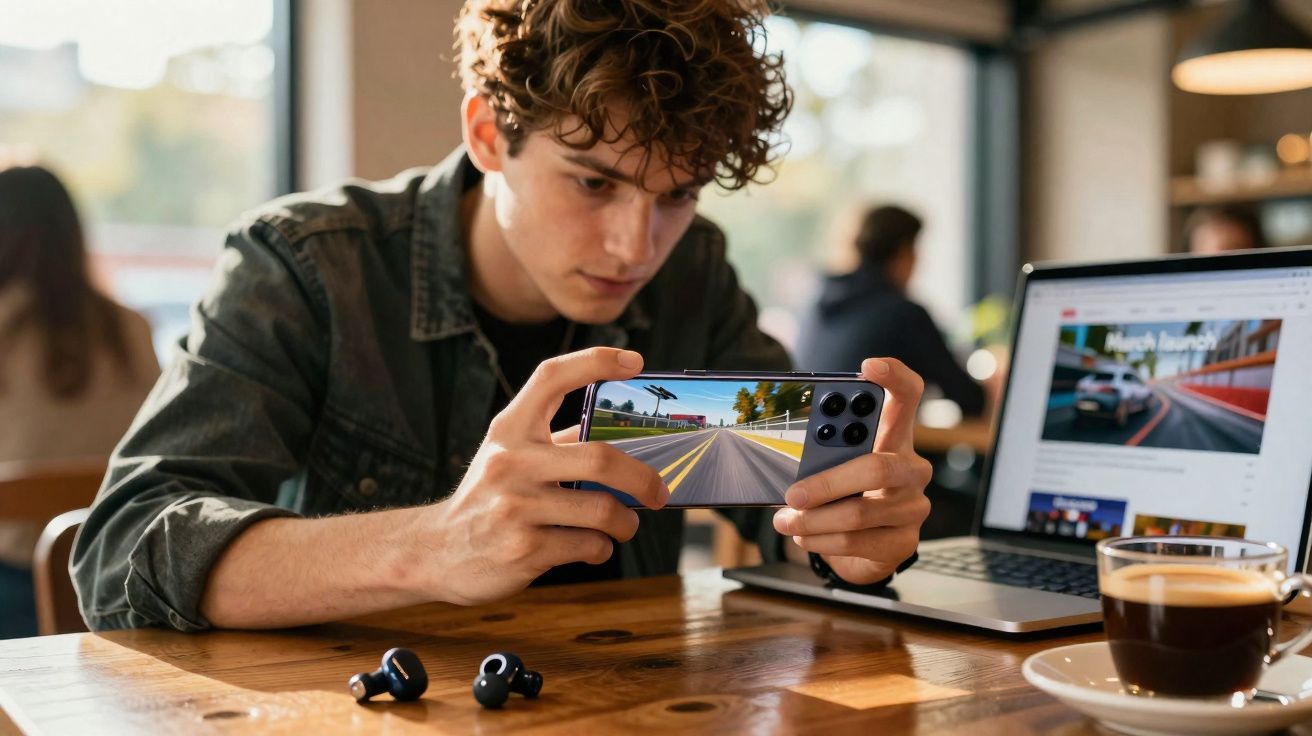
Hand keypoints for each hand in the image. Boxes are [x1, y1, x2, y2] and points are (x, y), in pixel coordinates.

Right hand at [406, 347, 668, 604]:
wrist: (437, 552)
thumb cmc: (489, 498)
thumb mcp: (510, 457)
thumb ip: (558, 442)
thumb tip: (625, 437)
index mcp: (509, 429)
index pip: (551, 378)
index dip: (595, 362)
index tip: (633, 361)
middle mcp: (510, 462)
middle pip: (600, 458)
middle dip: (643, 479)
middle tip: (658, 491)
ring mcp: (515, 507)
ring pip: (603, 510)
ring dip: (626, 522)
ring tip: (624, 525)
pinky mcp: (523, 548)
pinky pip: (590, 546)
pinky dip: (602, 548)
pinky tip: (592, 546)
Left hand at [772, 358, 931, 584]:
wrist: (862, 548)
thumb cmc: (843, 494)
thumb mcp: (831, 466)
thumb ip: (819, 453)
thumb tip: (785, 455)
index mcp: (893, 437)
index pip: (907, 396)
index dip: (894, 377)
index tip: (869, 366)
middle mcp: (911, 468)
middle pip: (877, 468)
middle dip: (827, 483)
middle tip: (793, 493)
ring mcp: (913, 506)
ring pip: (860, 512)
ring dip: (813, 520)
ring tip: (786, 519)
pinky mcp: (905, 542)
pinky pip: (857, 542)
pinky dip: (821, 541)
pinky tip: (804, 535)